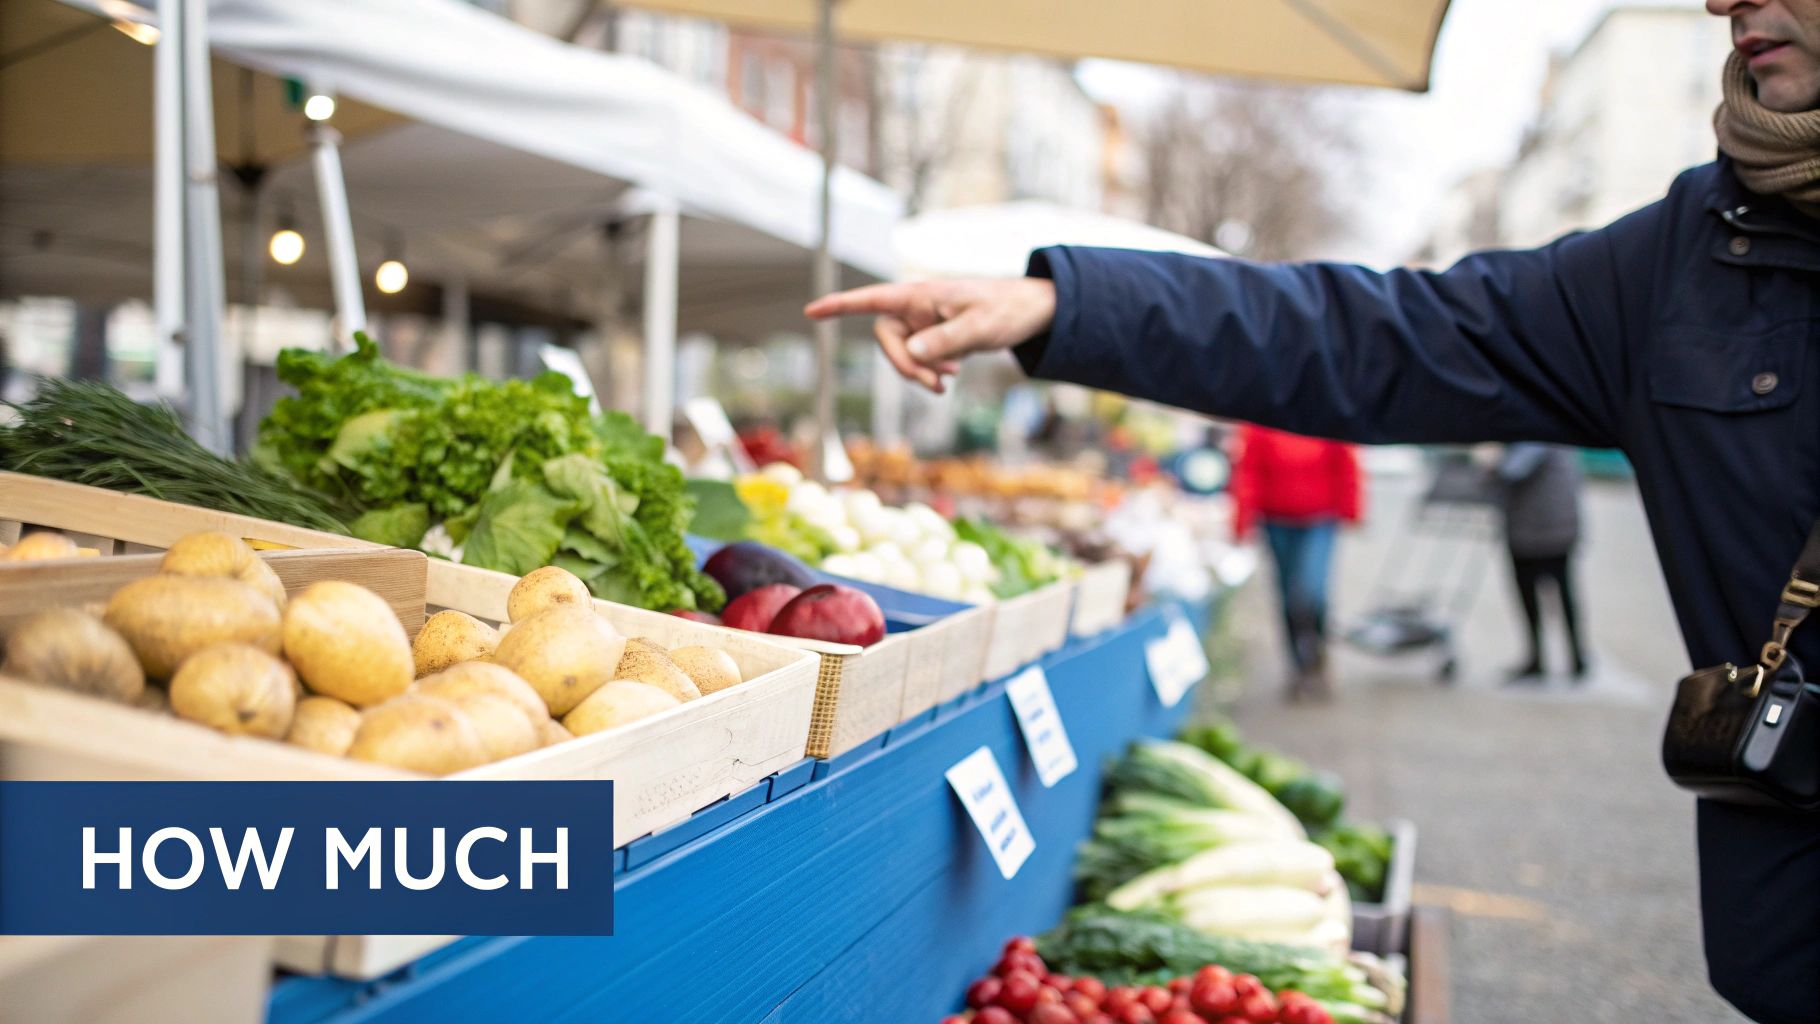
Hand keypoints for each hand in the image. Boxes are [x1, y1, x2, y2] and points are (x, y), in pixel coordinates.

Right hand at [804, 278, 1056, 392]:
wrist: (1030, 313)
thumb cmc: (1005, 310)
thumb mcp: (979, 327)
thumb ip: (944, 341)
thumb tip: (912, 352)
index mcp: (920, 295)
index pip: (872, 299)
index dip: (841, 306)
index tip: (812, 312)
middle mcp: (916, 308)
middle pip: (886, 339)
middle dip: (905, 365)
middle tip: (935, 383)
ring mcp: (924, 324)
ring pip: (902, 354)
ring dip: (919, 372)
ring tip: (948, 380)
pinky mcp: (934, 337)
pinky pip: (918, 359)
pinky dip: (929, 372)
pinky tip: (950, 376)